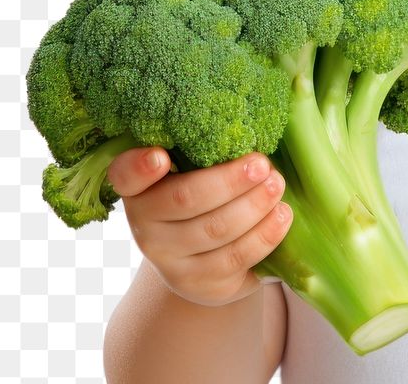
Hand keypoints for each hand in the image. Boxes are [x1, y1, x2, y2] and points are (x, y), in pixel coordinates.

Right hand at [106, 147, 291, 307]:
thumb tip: (249, 123)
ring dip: (254, 205)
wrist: (205, 258)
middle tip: (262, 164)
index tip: (160, 156)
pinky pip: (235, 258)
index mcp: (139, 189)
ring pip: (215, 230)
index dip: (139, 167)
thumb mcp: (197, 170)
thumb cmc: (206, 195)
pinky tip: (282, 214)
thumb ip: (207, 149)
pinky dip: (264, 234)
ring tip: (277, 184)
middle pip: (186, 199)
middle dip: (229, 181)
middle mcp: (145, 227)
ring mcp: (170, 261)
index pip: (125, 176)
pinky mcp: (200, 284)